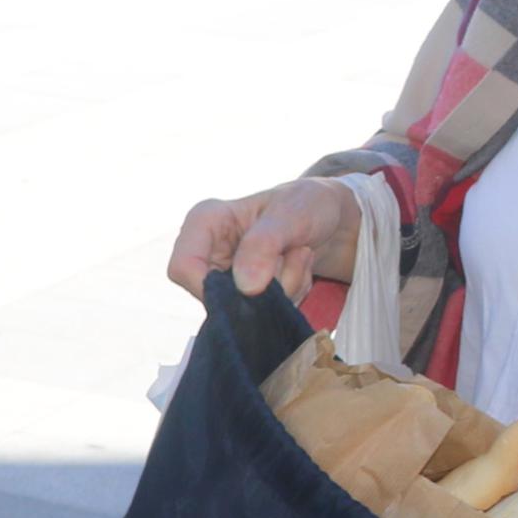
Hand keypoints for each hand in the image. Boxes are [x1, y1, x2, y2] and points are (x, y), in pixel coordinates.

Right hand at [166, 177, 360, 300]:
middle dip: (264, 287)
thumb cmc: (307, 205)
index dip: (215, 286)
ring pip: (242, 309)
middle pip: (215, 295)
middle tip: (295, 257)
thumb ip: (264, 246)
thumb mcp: (291, 215)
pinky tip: (298, 271)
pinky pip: (260, 313)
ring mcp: (226, 274)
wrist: (333, 219)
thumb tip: (244, 287)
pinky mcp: (245, 292)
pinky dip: (287, 298)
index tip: (260, 283)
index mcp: (204, 222)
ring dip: (283, 290)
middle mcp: (208, 250)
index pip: (183, 267)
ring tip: (301, 257)